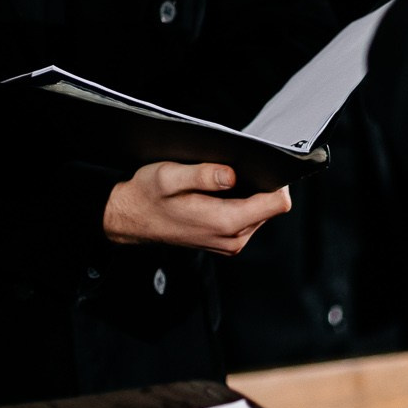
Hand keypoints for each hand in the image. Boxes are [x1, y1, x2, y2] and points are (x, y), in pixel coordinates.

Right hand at [101, 162, 290, 254]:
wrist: (130, 220)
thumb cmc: (147, 195)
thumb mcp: (168, 176)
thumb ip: (201, 175)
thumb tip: (232, 173)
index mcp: (224, 221)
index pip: (277, 203)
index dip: (275, 180)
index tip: (258, 164)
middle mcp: (233, 238)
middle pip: (271, 207)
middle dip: (259, 185)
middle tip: (232, 169)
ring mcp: (231, 244)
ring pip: (261, 213)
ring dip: (249, 195)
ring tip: (219, 182)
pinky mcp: (226, 243)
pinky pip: (249, 220)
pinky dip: (240, 204)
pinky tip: (217, 195)